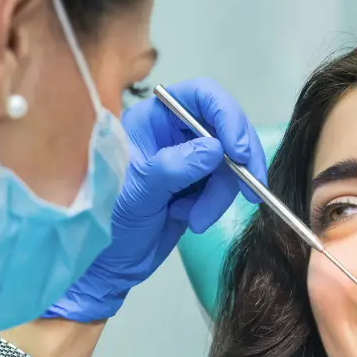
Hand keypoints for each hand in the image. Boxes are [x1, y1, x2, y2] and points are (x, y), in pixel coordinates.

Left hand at [45, 78, 266, 322]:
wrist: (108, 261)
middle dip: (237, 162)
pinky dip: (213, 205)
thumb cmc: (108, 219)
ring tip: (195, 219)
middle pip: (225, 128)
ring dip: (220, 194)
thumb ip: (174, 167)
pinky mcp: (196, 185)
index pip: (200, 96)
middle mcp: (173, 132)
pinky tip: (189, 219)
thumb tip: (215, 149)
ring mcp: (187, 158)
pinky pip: (222, 186)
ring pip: (228, 162)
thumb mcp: (138, 192)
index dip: (227, 116)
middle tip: (249, 190)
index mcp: (152, 119)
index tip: (239, 151)